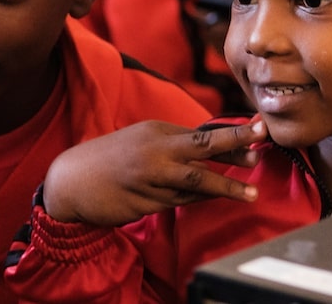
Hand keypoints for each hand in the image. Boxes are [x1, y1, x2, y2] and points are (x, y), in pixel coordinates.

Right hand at [41, 119, 265, 227]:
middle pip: (202, 146)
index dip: (233, 135)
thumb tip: (212, 147)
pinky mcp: (146, 201)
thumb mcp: (141, 141)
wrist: (71, 181)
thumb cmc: (109, 159)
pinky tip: (212, 199)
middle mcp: (155, 151)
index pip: (202, 133)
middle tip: (261, 145)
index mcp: (156, 131)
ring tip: (251, 193)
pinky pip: (179, 202)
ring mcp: (150, 177)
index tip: (259, 129)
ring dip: (225, 186)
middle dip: (234, 144)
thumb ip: (173, 145)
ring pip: (195, 180)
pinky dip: (196, 200)